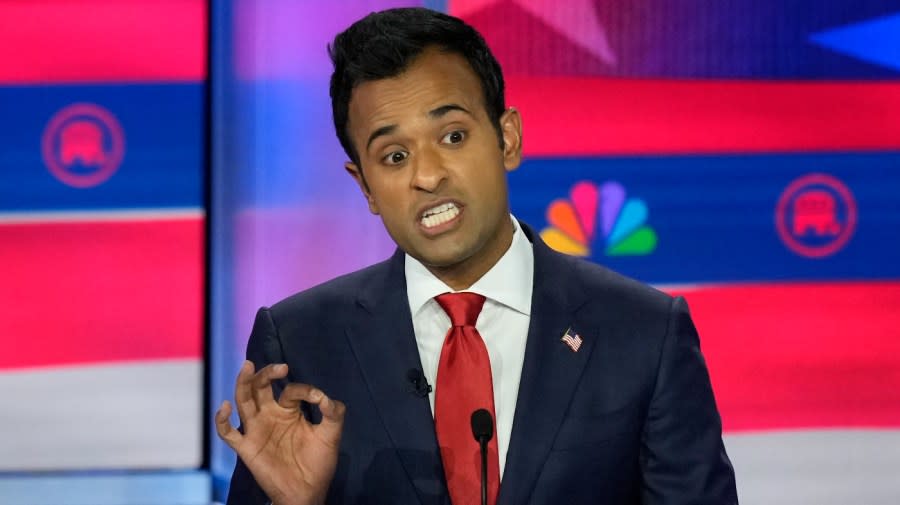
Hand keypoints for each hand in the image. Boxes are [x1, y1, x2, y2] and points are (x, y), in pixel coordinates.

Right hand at [216, 361, 345, 504]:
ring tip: (248, 367)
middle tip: (280, 367)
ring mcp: (256, 429)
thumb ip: (334, 413)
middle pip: (260, 387)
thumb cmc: (318, 463)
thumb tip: (325, 397)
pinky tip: (225, 407)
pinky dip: (221, 420)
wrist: (307, 493)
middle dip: (267, 373)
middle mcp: (269, 415)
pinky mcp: (246, 447)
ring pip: (243, 401)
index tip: (318, 398)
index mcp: (288, 410)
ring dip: (243, 383)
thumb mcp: (331, 435)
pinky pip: (227, 433)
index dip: (303, 390)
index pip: (290, 390)